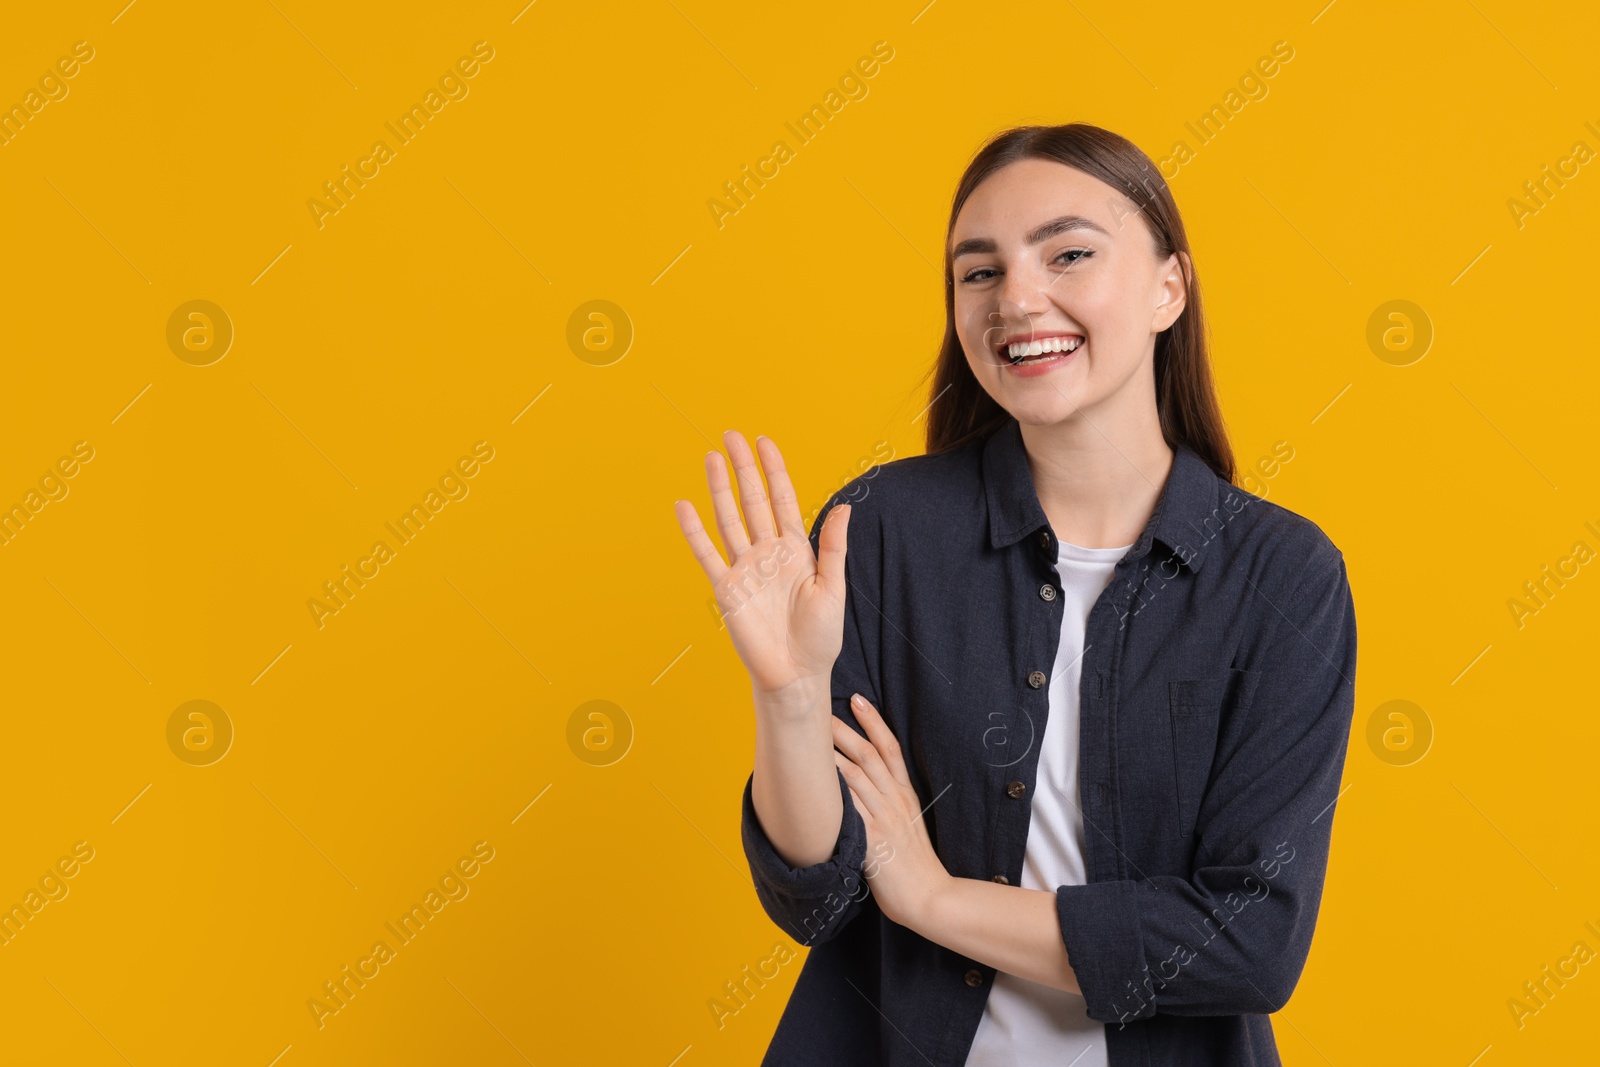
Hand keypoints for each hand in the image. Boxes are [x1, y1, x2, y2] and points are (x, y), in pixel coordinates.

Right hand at [674, 431, 850, 700]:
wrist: (796, 674)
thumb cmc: (820, 637)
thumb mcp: (833, 588)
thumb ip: (833, 547)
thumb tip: (844, 507)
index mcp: (796, 550)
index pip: (783, 500)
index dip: (774, 470)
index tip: (764, 443)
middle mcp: (767, 553)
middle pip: (752, 501)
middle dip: (743, 468)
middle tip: (731, 436)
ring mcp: (745, 569)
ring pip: (729, 519)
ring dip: (720, 490)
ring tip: (711, 458)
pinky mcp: (726, 589)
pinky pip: (707, 554)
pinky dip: (695, 531)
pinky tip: (684, 506)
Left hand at [832, 694, 951, 929]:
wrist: (929, 897)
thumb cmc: (915, 865)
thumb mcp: (908, 824)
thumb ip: (890, 803)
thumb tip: (866, 786)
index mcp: (905, 795)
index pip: (890, 748)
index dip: (873, 721)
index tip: (857, 698)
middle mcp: (895, 800)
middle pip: (867, 754)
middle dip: (843, 729)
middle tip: (820, 708)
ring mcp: (884, 818)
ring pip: (855, 775)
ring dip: (831, 753)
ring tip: (809, 736)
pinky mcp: (873, 840)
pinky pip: (850, 809)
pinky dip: (834, 791)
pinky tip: (816, 780)